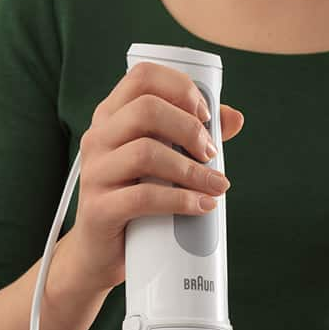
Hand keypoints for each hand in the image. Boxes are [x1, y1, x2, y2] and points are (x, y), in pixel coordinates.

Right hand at [67, 61, 244, 295]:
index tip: (204, 115)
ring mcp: (94, 173)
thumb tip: (234, 118)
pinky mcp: (98, 209)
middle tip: (211, 153)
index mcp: (112, 116)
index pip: (142, 77)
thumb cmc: (136, 198)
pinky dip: (181, 200)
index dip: (180, 88)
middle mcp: (97, 137)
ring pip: (145, 152)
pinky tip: (202, 206)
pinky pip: (143, 197)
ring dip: (192, 169)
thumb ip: (194, 137)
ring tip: (216, 185)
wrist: (101, 252)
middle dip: (189, 128)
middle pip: (146, 109)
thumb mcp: (164, 162)